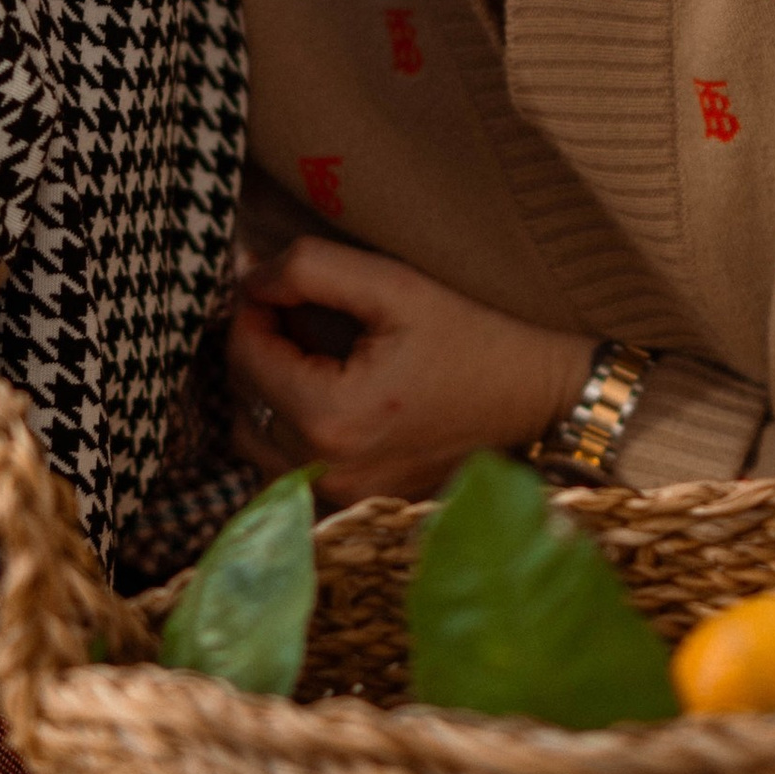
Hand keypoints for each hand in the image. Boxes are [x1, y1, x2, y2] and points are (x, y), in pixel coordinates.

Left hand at [230, 232, 593, 507]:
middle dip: (258, 349)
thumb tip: (248, 274)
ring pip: (253, 440)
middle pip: (240, 399)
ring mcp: (340, 494)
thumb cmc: (470, 338)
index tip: (281, 285)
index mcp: (331, 415)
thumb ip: (310, 270)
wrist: (534, 400)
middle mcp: (327, 468)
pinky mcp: (354, 503)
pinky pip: (286, 468)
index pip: (243, 355)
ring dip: (266, 393)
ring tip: (311, 358)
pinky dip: (289, 431)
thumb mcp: (394, 285)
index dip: (253, 308)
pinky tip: (327, 397)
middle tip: (298, 316)